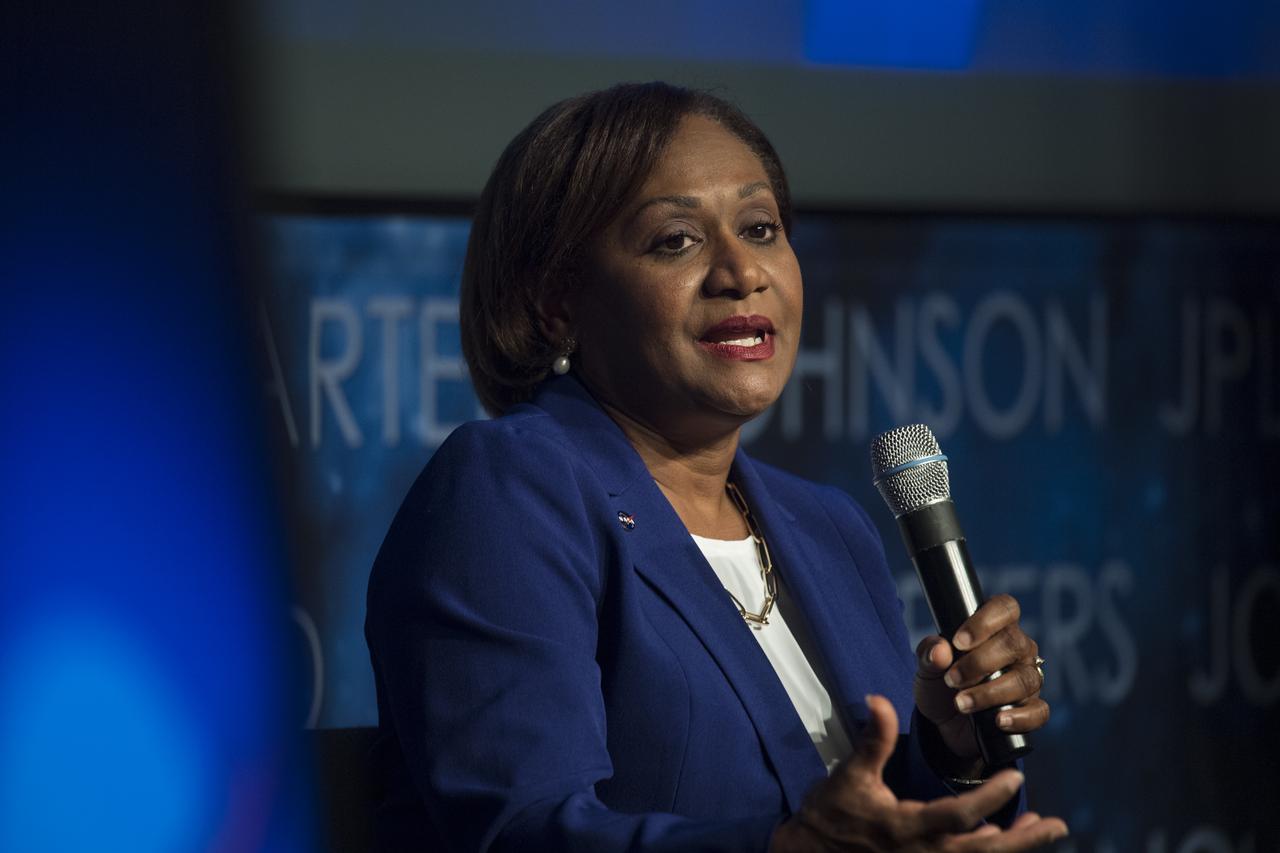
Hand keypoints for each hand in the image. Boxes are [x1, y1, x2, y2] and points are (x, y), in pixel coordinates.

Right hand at [770, 695, 1066, 851]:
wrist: (809, 851)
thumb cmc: (830, 812)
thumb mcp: (849, 774)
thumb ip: (873, 739)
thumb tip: (879, 699)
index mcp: (906, 827)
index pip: (959, 816)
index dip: (990, 798)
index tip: (1014, 776)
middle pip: (984, 851)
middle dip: (1022, 838)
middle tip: (1057, 823)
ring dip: (1014, 846)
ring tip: (1043, 828)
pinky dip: (991, 852)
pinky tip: (1006, 839)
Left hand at [915, 594, 1049, 764]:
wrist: (944, 725)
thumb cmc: (940, 685)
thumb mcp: (926, 667)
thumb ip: (929, 653)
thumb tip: (940, 650)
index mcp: (995, 628)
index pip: (1005, 608)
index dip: (984, 622)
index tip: (958, 642)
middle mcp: (1018, 649)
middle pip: (1013, 644)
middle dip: (979, 663)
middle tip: (951, 679)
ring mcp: (1028, 678)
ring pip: (1024, 679)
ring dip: (990, 693)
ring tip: (961, 703)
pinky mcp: (1032, 709)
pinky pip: (1038, 711)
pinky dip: (1018, 717)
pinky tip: (998, 720)